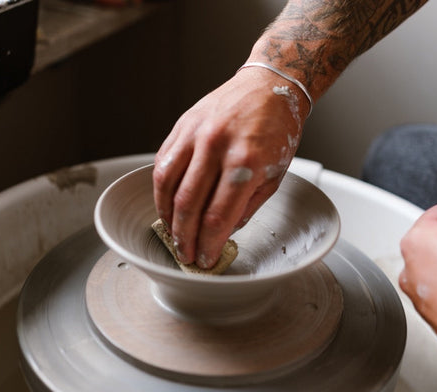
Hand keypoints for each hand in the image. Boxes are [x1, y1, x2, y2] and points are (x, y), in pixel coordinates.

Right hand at [152, 66, 308, 268]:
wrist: (269, 86)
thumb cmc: (276, 128)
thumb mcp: (275, 175)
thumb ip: (248, 206)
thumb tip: (224, 231)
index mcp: (246, 162)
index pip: (217, 216)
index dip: (208, 244)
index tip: (205, 259)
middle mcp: (217, 146)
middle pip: (188, 206)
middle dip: (184, 239)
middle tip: (185, 255)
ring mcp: (196, 133)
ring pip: (167, 185)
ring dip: (166, 217)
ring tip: (172, 235)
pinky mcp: (182, 126)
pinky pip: (163, 163)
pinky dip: (160, 190)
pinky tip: (166, 206)